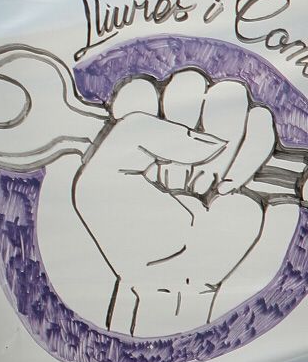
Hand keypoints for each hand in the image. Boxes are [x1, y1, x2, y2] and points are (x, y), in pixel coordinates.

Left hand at [72, 72, 271, 333]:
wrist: (172, 279)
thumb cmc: (130, 233)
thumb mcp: (98, 180)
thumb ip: (134, 133)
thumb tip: (201, 136)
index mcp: (132, 122)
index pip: (141, 87)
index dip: (143, 123)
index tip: (140, 163)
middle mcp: (174, 120)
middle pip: (189, 82)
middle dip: (181, 133)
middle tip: (173, 177)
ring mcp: (216, 134)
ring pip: (230, 94)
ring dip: (217, 142)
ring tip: (202, 184)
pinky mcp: (252, 154)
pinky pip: (262, 123)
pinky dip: (249, 155)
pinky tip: (228, 186)